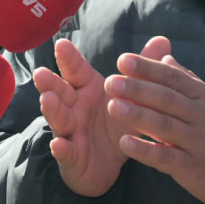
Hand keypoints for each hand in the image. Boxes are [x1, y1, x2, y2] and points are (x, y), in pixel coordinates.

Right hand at [33, 36, 171, 196]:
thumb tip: (163, 40)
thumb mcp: (131, 96)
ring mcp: (69, 131)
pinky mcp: (70, 156)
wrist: (109, 164)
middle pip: (60, 91)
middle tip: (41, 73)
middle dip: (50, 83)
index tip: (61, 44)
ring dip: (52, 110)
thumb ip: (142, 69)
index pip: (76, 70)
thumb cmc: (116, 122)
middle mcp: (73, 107)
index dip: (68, 58)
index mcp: (86, 89)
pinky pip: (65, 152)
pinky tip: (58, 144)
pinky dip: (61, 148)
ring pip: (58, 118)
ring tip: (47, 100)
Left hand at [106, 42, 204, 203]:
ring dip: (138, 116)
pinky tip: (125, 143)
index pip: (173, 79)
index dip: (148, 69)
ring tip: (113, 106)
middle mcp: (201, 117)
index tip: (124, 60)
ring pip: (165, 126)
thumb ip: (188, 80)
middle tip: (111, 81)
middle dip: (138, 89)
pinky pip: (167, 158)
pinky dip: (146, 150)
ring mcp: (198, 143)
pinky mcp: (194, 169)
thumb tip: (165, 58)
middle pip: (167, 99)